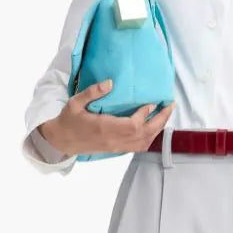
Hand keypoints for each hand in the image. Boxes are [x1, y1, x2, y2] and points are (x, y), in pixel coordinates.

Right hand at [39, 79, 174, 155]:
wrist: (62, 141)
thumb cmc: (68, 120)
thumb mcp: (75, 102)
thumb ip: (92, 92)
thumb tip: (110, 82)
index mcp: (105, 128)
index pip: (133, 125)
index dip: (145, 115)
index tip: (153, 102)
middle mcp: (114, 140)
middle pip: (144, 134)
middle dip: (160, 120)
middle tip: (170, 106)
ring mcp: (116, 146)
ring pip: (144, 142)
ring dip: (158, 129)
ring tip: (166, 115)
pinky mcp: (117, 149)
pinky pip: (139, 147)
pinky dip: (150, 138)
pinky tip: (154, 127)